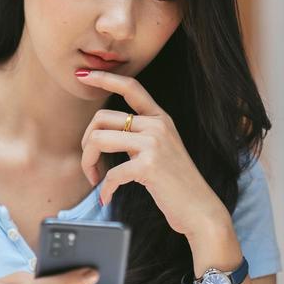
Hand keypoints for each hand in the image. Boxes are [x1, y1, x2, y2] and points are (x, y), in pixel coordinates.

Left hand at [75, 68, 230, 238]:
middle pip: (102, 118)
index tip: (83, 75)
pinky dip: (104, 188)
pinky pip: (111, 173)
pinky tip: (107, 197)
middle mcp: (157, 125)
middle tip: (89, 165)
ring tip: (95, 179)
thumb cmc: (176, 183)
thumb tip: (103, 133)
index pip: (130, 87)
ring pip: (99, 139)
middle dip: (86, 144)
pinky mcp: (149, 166)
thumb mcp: (161, 148)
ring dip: (88, 163)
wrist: (200, 208)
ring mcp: (154, 144)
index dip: (104, 78)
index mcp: (160, 118)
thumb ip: (138, 135)